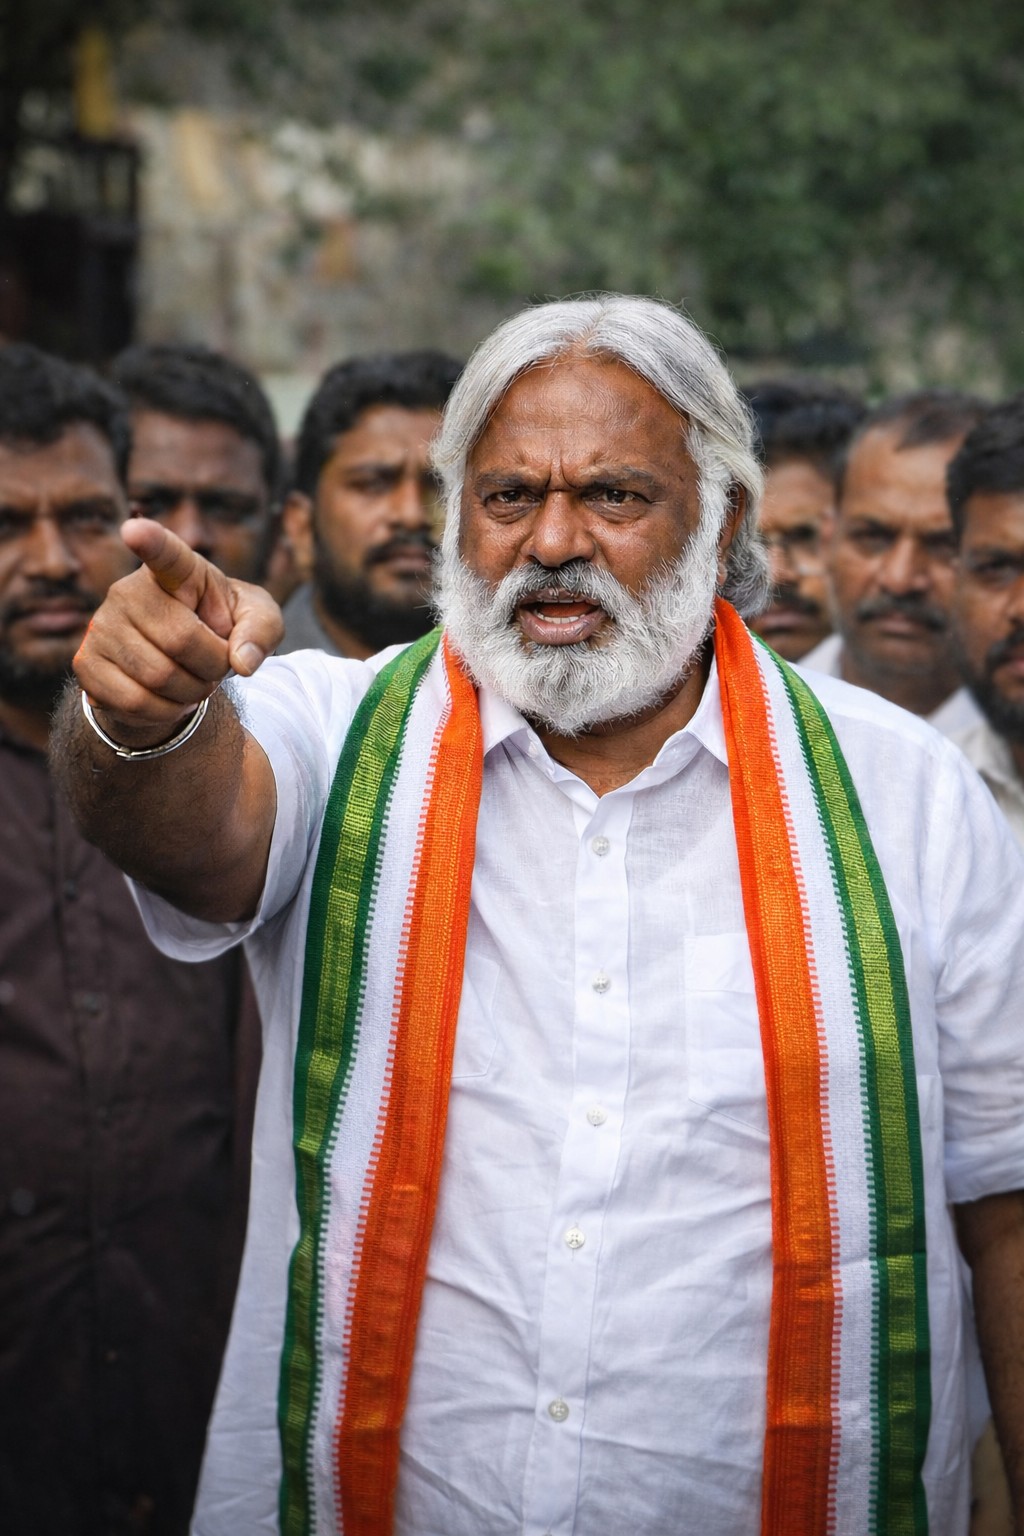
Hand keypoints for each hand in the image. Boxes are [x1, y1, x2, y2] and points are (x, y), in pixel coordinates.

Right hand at [73, 519, 283, 745]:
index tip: (135, 530)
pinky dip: (165, 712)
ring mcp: (102, 627)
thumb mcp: (258, 621)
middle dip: (212, 667)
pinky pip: (134, 702)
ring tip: (194, 680)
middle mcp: (128, 591)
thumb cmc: (221, 628)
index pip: (165, 553)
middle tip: (215, 666)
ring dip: (191, 693)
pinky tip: (169, 698)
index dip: (150, 541)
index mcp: (178, 571)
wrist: (180, 663)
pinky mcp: (86, 664)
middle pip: (181, 640)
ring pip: (158, 677)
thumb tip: (242, 662)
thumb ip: (262, 631)